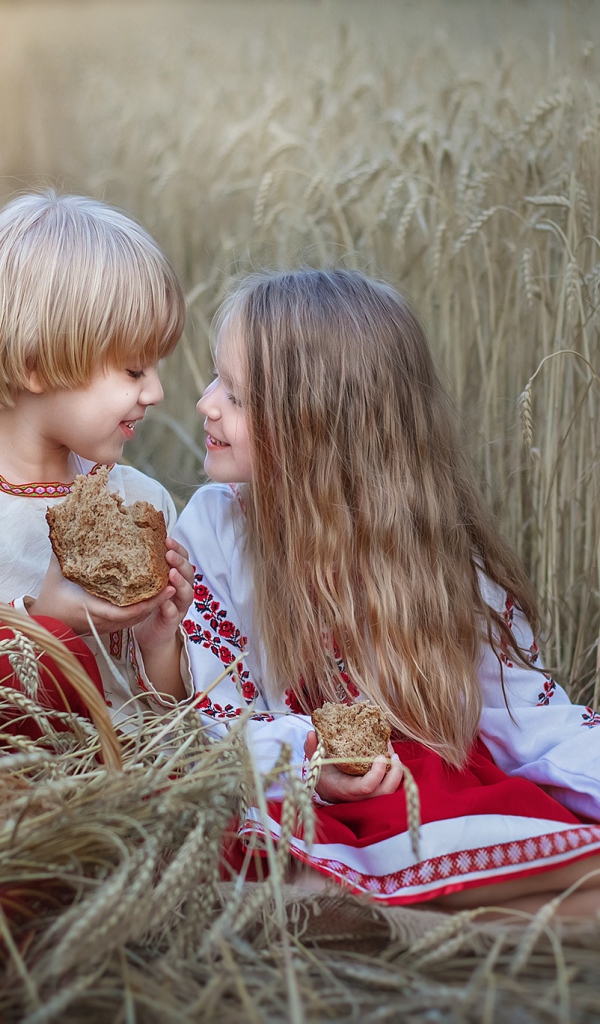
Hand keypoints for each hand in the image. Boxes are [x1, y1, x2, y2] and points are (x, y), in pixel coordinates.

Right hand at [28, 551, 173, 635]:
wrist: (44, 622)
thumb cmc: (49, 598)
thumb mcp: (56, 573)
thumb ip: (65, 553)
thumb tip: (71, 529)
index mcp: (92, 608)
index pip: (124, 612)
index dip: (145, 604)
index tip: (162, 590)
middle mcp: (102, 621)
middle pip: (136, 617)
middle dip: (156, 603)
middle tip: (173, 587)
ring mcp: (105, 627)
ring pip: (135, 620)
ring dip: (152, 607)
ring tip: (169, 589)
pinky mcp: (106, 627)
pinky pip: (129, 621)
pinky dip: (142, 610)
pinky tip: (152, 598)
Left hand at [132, 538, 193, 652]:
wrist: (150, 634)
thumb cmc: (149, 604)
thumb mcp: (149, 583)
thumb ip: (148, 568)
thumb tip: (133, 543)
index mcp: (178, 578)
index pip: (183, 560)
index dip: (178, 549)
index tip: (167, 539)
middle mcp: (182, 591)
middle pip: (189, 574)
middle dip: (180, 562)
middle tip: (169, 554)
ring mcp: (179, 606)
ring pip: (186, 593)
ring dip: (180, 582)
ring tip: (172, 574)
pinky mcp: (172, 621)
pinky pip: (174, 613)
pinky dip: (170, 606)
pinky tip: (164, 601)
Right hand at [304, 730, 403, 802]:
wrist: (328, 790)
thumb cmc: (323, 775)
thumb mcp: (316, 763)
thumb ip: (313, 749)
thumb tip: (312, 733)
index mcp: (347, 789)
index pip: (367, 786)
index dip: (377, 773)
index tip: (380, 756)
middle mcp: (361, 795)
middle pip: (385, 792)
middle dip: (394, 774)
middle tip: (393, 755)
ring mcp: (370, 795)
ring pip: (390, 789)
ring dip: (397, 772)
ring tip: (394, 754)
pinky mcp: (376, 790)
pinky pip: (390, 784)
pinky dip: (394, 771)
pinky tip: (390, 756)